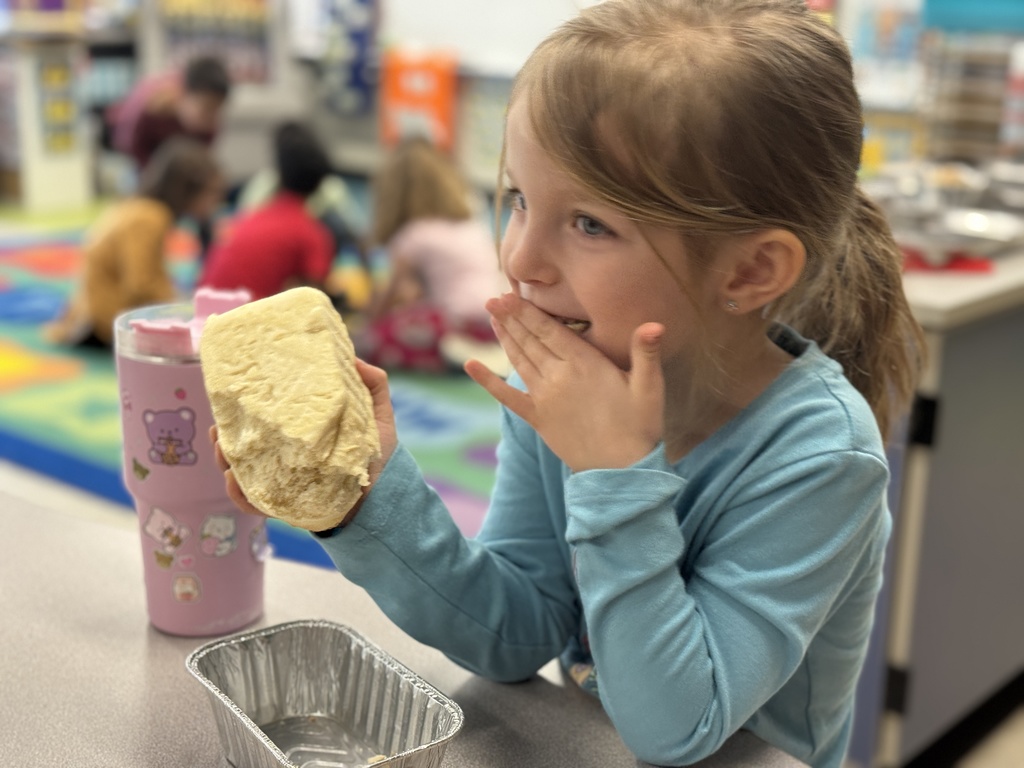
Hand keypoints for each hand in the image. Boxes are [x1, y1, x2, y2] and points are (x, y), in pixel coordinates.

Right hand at [209, 358, 398, 521]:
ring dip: (225, 460)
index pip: (263, 421)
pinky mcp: (286, 505)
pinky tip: (234, 480)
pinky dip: (240, 494)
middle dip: (223, 436)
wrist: (385, 494)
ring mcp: (282, 482)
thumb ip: (373, 385)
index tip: (230, 395)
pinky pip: (254, 503)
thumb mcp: (376, 415)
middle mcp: (284, 457)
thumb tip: (353, 359)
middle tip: (220, 427)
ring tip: (222, 449)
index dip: (242, 410)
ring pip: (241, 472)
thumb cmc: (376, 453)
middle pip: (242, 446)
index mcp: (298, 434)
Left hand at [465, 294, 664, 471]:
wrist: (620, 473)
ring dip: (504, 338)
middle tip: (492, 298)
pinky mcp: (538, 419)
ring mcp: (545, 399)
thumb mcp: (650, 388)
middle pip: (530, 341)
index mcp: (584, 365)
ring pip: (519, 361)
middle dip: (510, 318)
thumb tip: (655, 324)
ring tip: (491, 318)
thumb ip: (646, 353)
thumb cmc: (640, 428)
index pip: (549, 331)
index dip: (527, 311)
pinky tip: (471, 365)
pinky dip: (487, 381)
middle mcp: (559, 378)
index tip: (508, 294)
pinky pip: (507, 397)